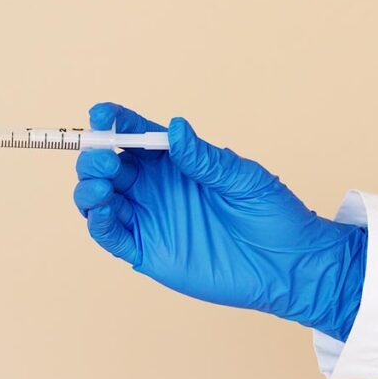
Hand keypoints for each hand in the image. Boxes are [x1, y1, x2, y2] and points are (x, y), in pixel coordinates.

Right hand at [73, 102, 366, 340]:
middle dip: (95, 158)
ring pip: (99, 200)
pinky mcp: (147, 251)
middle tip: (104, 160)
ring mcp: (148, 218)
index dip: (113, 121)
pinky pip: (111, 236)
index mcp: (173, 161)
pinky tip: (103, 212)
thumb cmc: (271, 214)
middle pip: (106, 166)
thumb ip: (202, 157)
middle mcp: (154, 187)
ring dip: (89, 189)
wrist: (288, 265)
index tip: (102, 114)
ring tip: (104, 187)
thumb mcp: (242, 178)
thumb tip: (175, 128)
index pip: (133, 134)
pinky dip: (98, 223)